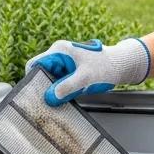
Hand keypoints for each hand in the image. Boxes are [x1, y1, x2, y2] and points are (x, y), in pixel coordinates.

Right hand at [25, 37, 150, 105]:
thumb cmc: (105, 67)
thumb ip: (67, 87)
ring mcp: (64, 65)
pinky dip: (60, 93)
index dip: (32, 79)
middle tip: (47, 103)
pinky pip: (59, 84)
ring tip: (57, 103)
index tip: (36, 94)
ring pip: (49, 80)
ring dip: (52, 92)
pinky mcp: (69, 73)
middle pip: (41, 73)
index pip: (35, 64)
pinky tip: (64, 100)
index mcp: (59, 51)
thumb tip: (49, 97)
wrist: (120, 66)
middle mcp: (59, 56)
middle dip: (43, 87)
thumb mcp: (86, 78)